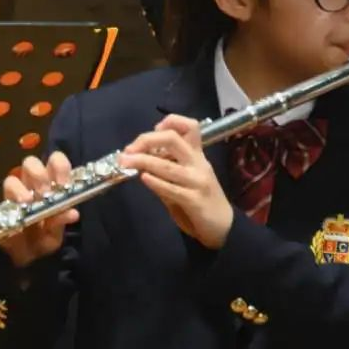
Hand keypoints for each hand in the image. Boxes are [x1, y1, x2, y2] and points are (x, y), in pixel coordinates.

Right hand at [0, 151, 75, 266]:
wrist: (27, 261)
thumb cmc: (44, 240)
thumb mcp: (57, 233)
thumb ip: (61, 221)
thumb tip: (73, 213)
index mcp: (50, 186)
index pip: (55, 162)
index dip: (59, 166)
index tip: (62, 181)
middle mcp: (30, 187)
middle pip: (30, 163)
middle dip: (37, 175)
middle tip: (43, 192)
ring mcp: (13, 199)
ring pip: (10, 181)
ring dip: (18, 190)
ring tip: (25, 203)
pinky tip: (0, 217)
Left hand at [119, 115, 232, 248]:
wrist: (223, 227)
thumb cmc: (200, 199)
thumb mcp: (184, 179)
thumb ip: (165, 168)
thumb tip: (139, 158)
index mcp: (197, 154)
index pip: (189, 126)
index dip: (170, 121)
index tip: (152, 130)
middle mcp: (198, 163)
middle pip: (173, 139)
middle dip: (147, 140)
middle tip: (128, 150)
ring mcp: (198, 181)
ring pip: (167, 166)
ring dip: (143, 161)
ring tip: (125, 162)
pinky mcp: (195, 201)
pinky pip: (172, 189)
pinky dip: (155, 182)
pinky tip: (143, 178)